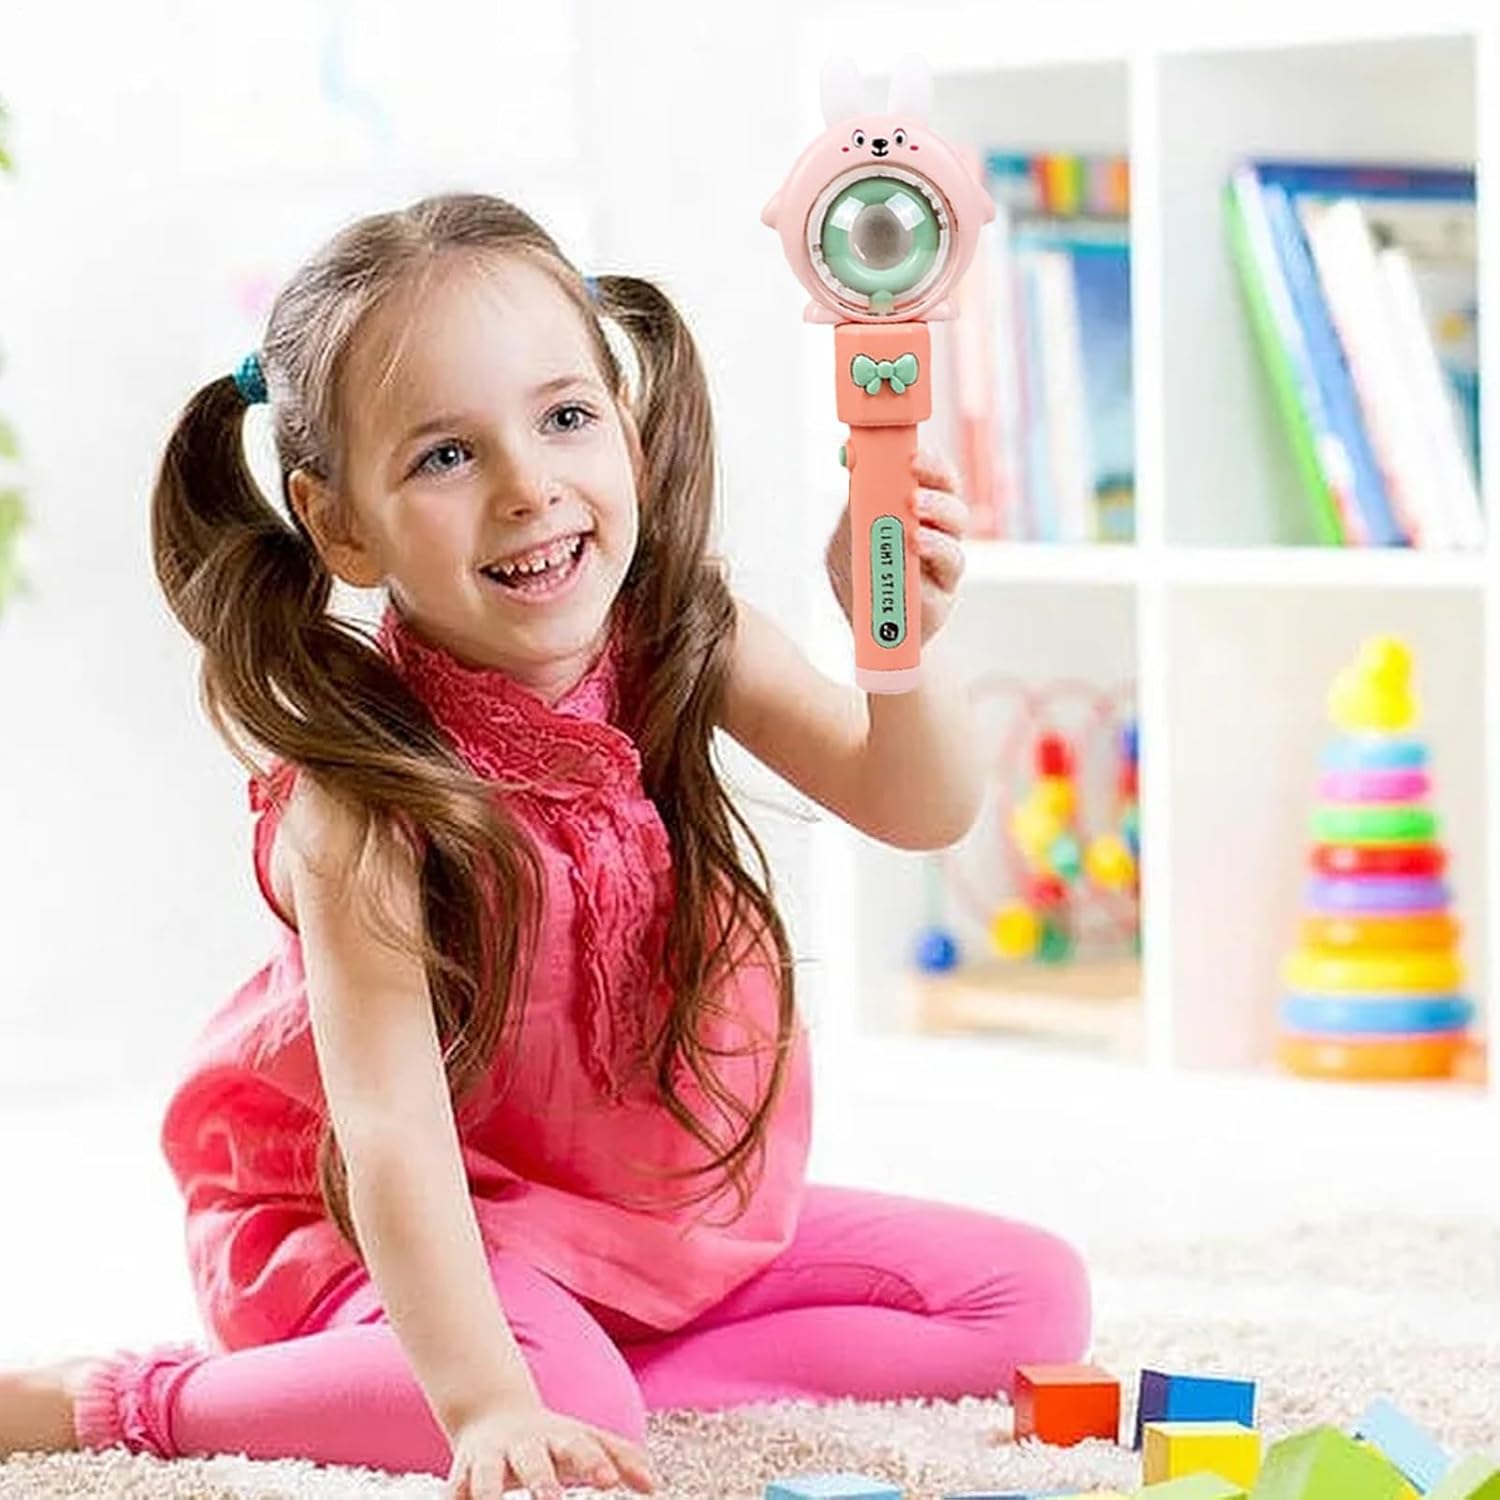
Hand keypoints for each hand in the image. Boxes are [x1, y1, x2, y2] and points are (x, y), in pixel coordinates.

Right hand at [447, 1398, 656, 1499]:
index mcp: (559, 1439)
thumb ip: (622, 1459)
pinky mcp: (461, 1476)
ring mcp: (490, 1460)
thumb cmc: (554, 1440)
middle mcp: (524, 1447)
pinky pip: (453, 1492)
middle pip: (532, 1460)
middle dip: (541, 1480)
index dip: (594, 1463)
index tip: (608, 1481)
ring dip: (487, 1492)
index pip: (580, 1447)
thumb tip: (655, 1486)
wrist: (495, 1415)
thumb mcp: (587, 1440)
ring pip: (484, 1475)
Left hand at [825, 447, 968, 645]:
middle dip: (938, 480)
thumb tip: (848, 455)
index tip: (914, 453)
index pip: (934, 480)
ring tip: (916, 506)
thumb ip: (854, 504)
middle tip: (915, 472)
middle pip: (952, 496)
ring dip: (939, 511)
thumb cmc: (861, 584)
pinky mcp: (947, 590)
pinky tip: (918, 541)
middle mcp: (938, 534)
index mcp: (918, 516)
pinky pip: (950, 563)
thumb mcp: (848, 539)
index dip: (931, 463)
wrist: (868, 636)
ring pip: (957, 526)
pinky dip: (935, 548)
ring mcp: (945, 562)